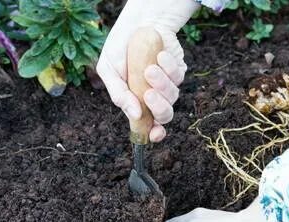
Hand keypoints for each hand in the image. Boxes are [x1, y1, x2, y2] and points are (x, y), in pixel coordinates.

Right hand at [96, 0, 198, 141]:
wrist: (137, 22)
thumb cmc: (120, 47)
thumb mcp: (109, 69)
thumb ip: (118, 93)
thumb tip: (134, 116)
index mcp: (135, 102)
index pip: (148, 125)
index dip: (153, 134)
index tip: (155, 133)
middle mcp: (153, 97)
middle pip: (165, 116)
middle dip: (159, 107)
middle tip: (148, 93)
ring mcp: (167, 85)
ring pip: (173, 97)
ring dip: (162, 84)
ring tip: (150, 67)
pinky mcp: (178, 71)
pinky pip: (179, 77)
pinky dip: (169, 67)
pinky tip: (160, 55)